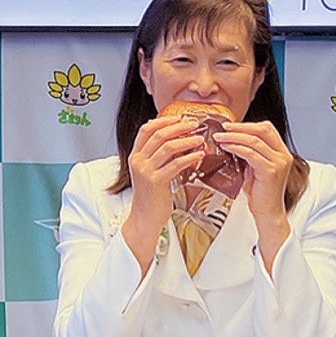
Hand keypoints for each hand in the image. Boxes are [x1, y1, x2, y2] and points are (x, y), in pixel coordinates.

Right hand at [121, 114, 203, 271]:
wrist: (144, 218)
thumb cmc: (150, 196)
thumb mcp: (150, 171)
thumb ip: (158, 156)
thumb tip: (177, 139)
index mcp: (135, 156)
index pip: (146, 129)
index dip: (163, 121)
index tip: (180, 118)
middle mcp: (138, 161)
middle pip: (158, 135)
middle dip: (179, 127)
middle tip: (195, 124)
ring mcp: (146, 171)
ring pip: (168, 147)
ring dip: (187, 140)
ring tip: (200, 139)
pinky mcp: (156, 181)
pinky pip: (176, 164)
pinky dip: (190, 157)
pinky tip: (200, 155)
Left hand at [213, 120, 292, 266]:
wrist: (267, 212)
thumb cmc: (259, 192)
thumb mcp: (253, 167)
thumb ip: (247, 153)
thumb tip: (228, 140)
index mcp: (281, 152)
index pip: (266, 128)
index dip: (247, 125)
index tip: (230, 125)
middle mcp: (283, 155)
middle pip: (262, 130)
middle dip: (240, 127)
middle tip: (223, 127)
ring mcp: (279, 162)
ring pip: (255, 140)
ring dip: (234, 136)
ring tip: (219, 137)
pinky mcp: (271, 171)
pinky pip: (251, 154)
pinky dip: (236, 148)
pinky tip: (226, 147)